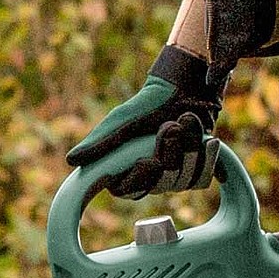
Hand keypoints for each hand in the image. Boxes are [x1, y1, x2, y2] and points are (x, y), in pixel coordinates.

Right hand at [67, 46, 225, 199]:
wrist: (186, 87)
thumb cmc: (149, 103)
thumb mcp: (121, 121)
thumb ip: (100, 142)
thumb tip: (71, 160)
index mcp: (126, 169)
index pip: (127, 190)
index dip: (140, 178)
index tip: (150, 159)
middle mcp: (149, 178)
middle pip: (160, 184)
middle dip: (168, 151)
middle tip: (169, 125)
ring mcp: (173, 177)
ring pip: (182, 179)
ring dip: (188, 146)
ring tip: (186, 121)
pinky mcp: (197, 172)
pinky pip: (202, 179)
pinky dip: (207, 157)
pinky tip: (207, 139)